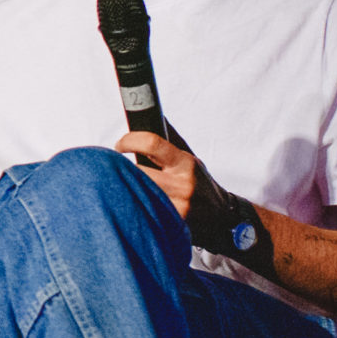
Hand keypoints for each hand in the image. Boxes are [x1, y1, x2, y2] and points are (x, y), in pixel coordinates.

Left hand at [117, 129, 271, 266]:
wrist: (223, 217)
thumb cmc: (200, 183)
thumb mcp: (189, 157)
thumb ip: (169, 138)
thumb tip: (151, 113)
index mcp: (184, 162)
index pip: (151, 143)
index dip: (129, 140)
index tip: (120, 145)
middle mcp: (182, 184)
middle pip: (138, 171)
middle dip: (121, 168)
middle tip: (114, 167)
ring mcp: (177, 207)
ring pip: (138, 192)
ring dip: (124, 186)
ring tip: (121, 184)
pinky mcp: (172, 224)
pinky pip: (144, 211)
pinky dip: (134, 204)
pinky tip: (132, 202)